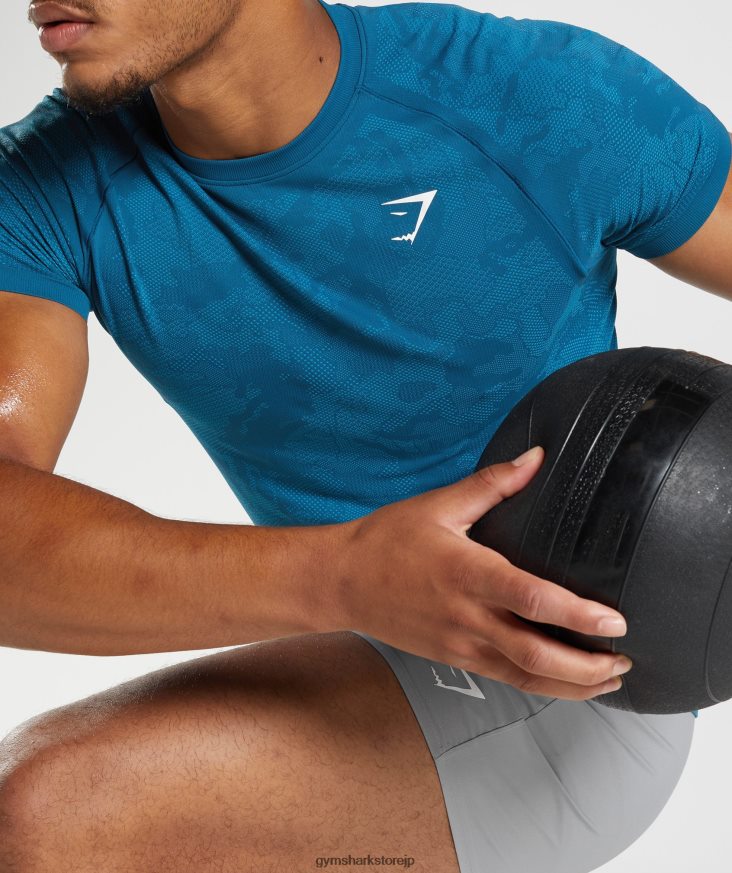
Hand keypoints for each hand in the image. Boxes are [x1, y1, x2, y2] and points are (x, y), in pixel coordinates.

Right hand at [331, 446, 631, 700]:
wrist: (341, 581)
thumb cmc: (387, 541)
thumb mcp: (439, 505)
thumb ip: (493, 483)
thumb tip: (536, 457)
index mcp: (467, 573)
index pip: (531, 599)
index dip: (578, 615)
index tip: (616, 622)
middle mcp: (467, 617)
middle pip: (536, 655)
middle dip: (587, 666)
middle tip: (624, 660)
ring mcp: (460, 645)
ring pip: (525, 677)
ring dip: (572, 685)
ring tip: (610, 680)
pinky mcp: (455, 658)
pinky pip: (507, 679)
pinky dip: (543, 687)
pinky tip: (567, 682)